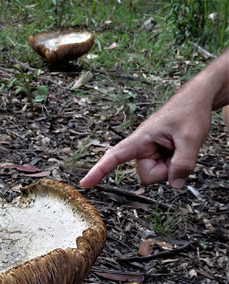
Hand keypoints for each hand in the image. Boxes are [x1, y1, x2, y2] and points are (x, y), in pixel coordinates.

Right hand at [80, 90, 212, 188]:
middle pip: (147, 176)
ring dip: (171, 167)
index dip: (99, 171)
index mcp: (141, 139)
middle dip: (165, 170)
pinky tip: (180, 149)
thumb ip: (183, 164)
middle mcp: (141, 147)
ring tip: (181, 146)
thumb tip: (175, 185)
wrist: (197, 99)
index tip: (85, 184)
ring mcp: (150, 152)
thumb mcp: (191, 138)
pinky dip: (175, 165)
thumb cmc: (189, 112)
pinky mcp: (157, 155)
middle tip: (180, 149)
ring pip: (156, 175)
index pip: (115, 156)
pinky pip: (164, 171)